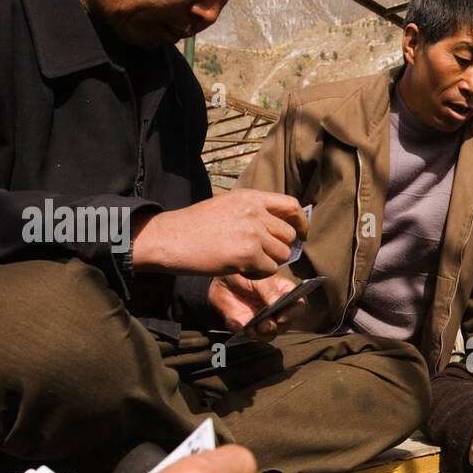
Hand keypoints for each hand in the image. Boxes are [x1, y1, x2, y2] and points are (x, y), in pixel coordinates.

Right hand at [131, 189, 308, 277]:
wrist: (171, 238)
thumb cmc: (194, 226)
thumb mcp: (226, 206)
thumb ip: (252, 212)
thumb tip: (278, 226)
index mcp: (250, 197)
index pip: (290, 205)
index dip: (301, 221)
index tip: (302, 234)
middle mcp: (254, 212)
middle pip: (289, 234)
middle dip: (280, 248)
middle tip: (264, 256)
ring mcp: (252, 232)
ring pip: (282, 254)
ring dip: (269, 262)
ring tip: (247, 262)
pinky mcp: (248, 253)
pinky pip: (269, 269)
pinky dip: (259, 274)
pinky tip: (241, 270)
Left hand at [208, 273, 305, 339]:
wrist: (223, 280)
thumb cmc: (245, 274)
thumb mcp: (259, 278)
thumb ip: (269, 290)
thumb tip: (276, 303)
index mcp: (285, 294)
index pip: (298, 307)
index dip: (293, 314)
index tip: (281, 317)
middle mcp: (278, 310)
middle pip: (285, 325)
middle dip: (275, 327)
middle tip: (263, 324)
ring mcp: (264, 320)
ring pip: (270, 334)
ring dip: (261, 334)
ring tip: (250, 328)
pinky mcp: (249, 326)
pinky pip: (250, 335)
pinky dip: (244, 333)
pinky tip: (237, 325)